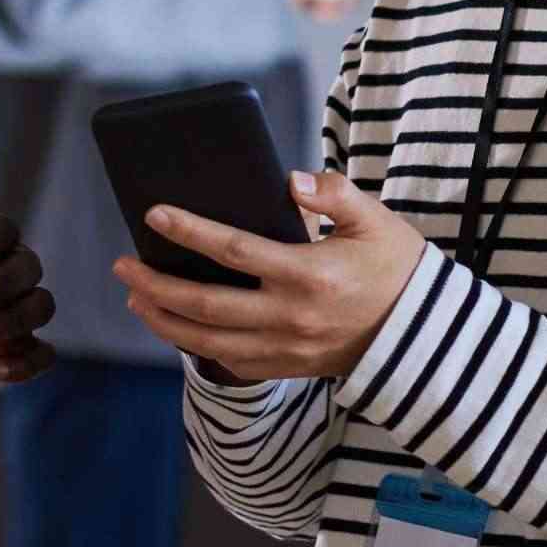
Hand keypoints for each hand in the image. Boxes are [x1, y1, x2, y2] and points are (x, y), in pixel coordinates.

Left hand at [112, 169, 435, 384]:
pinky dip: (193, 346)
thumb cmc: (397, 267)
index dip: (190, 232)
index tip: (153, 215)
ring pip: (206, 340)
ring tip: (134, 296)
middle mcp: (290, 316)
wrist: (424, 334)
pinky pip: (228, 361)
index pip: (234, 251)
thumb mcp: (376, 220)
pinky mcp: (287, 366)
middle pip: (204, 304)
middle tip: (122, 266)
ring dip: (162, 319)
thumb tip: (290, 180)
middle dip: (154, 285)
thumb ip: (334, 193)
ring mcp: (286, 348)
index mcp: (309, 274)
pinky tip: (173, 326)